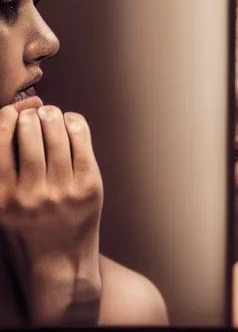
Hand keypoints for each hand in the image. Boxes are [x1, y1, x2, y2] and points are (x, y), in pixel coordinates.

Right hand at [0, 104, 103, 325]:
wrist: (60, 265)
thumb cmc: (27, 232)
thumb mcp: (1, 209)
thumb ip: (3, 173)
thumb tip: (13, 121)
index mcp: (1, 197)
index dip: (7, 117)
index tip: (13, 112)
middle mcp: (29, 194)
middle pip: (30, 131)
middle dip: (32, 114)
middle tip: (34, 112)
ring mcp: (62, 190)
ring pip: (57, 132)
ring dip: (53, 116)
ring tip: (50, 115)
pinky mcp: (88, 186)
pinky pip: (82, 142)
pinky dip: (75, 125)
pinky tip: (70, 123)